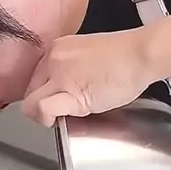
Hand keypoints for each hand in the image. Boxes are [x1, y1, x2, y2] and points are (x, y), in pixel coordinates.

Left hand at [22, 27, 152, 126]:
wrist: (140, 54)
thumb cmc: (125, 57)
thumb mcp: (88, 54)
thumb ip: (72, 68)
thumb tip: (66, 87)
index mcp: (58, 48)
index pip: (36, 76)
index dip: (43, 92)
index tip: (56, 99)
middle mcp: (53, 59)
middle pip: (30, 89)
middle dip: (41, 104)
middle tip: (61, 111)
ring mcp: (59, 75)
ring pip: (31, 101)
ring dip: (41, 114)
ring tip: (60, 117)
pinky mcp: (70, 92)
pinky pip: (42, 108)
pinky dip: (45, 118)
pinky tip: (58, 120)